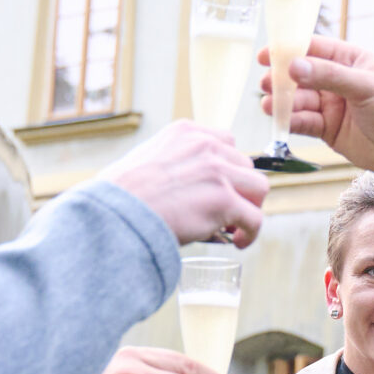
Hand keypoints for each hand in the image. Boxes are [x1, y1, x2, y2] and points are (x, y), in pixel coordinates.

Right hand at [99, 120, 270, 246]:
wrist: (115, 214)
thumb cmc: (120, 196)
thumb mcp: (146, 158)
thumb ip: (174, 162)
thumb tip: (191, 187)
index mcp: (185, 132)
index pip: (225, 142)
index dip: (228, 168)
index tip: (221, 186)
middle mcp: (205, 145)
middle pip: (245, 165)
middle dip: (239, 189)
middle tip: (227, 212)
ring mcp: (217, 171)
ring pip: (258, 188)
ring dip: (250, 208)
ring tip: (236, 227)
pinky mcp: (223, 200)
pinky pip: (255, 218)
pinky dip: (251, 233)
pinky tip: (238, 242)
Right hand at [276, 37, 373, 193]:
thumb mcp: (365, 86)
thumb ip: (329, 76)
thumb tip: (294, 66)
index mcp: (350, 60)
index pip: (315, 48)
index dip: (290, 49)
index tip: (267, 54)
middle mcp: (337, 80)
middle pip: (301, 75)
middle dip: (282, 78)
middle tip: (266, 82)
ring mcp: (331, 105)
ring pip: (299, 100)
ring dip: (283, 102)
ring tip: (268, 104)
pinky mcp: (327, 128)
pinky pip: (303, 122)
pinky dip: (291, 121)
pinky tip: (280, 120)